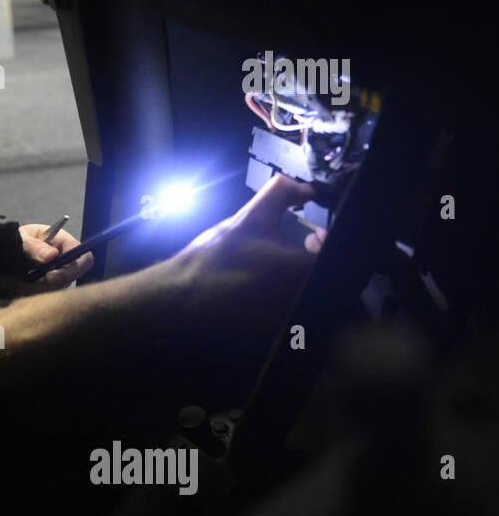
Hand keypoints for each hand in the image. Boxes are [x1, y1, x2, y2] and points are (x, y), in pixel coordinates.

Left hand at [0, 223, 94, 296]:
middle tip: (16, 282)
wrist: (1, 250)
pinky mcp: (44, 290)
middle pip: (66, 281)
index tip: (49, 278)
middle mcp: (64, 263)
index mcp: (64, 244)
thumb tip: (51, 256)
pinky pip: (38, 298)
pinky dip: (21, 293)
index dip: (71, 271)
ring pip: (50, 293)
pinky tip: (6, 285)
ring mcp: (56, 279)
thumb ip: (32, 245)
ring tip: (3, 281)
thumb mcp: (20, 236)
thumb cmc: (15, 238)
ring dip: (26, 289)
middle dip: (41, 285)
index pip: (84, 259)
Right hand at [172, 174, 323, 334]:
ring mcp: (287, 317)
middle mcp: (300, 298)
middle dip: (317, 261)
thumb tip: (305, 187)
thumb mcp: (248, 218)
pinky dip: (287, 296)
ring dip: (303, 278)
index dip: (328, 243)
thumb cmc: (215, 257)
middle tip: (303, 247)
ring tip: (283, 265)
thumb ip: (280, 195)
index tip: (313, 235)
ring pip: (310, 295)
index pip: (335, 256)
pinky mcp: (274, 328)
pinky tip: (268, 284)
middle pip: (326, 278)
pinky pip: (293, 311)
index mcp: (299, 271)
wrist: (181, 295)